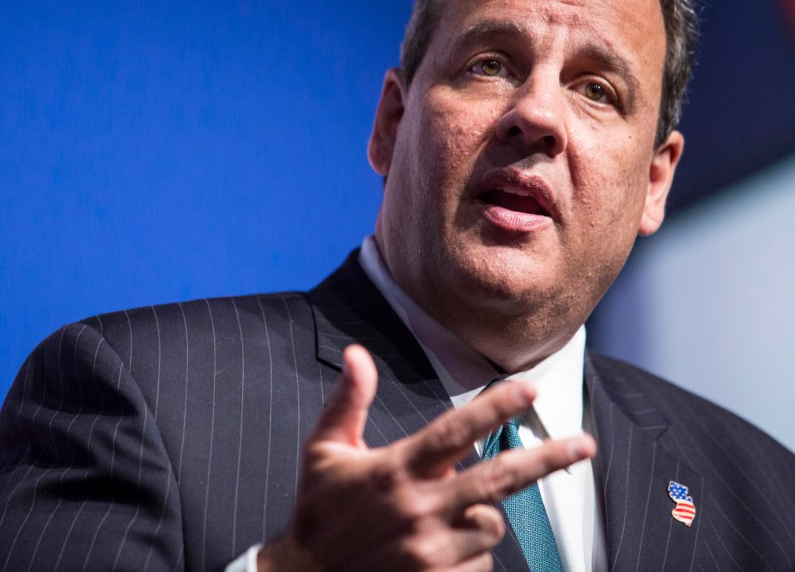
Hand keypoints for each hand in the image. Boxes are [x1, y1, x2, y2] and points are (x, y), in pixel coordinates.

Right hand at [258, 344, 595, 570]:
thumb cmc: (318, 509)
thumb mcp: (324, 449)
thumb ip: (349, 400)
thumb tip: (358, 352)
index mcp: (394, 469)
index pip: (455, 431)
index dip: (495, 407)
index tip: (529, 389)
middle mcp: (419, 508)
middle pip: (498, 478)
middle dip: (546, 458)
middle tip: (583, 444)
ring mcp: (430, 549)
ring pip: (492, 524)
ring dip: (485, 512)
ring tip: (455, 509)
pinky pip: (478, 561)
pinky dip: (469, 550)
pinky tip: (442, 545)